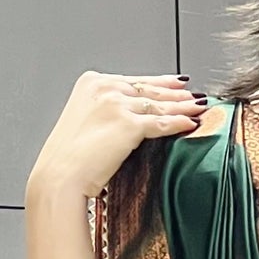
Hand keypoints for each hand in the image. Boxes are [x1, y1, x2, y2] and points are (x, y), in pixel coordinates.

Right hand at [27, 70, 206, 199]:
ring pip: (158, 105)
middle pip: (149, 90)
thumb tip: (126, 121)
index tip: (176, 83)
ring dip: (182, 107)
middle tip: (194, 96)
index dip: (159, 82)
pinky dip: (178, 124)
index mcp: (91, 84)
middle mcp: (104, 88)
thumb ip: (103, 114)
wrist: (60, 178)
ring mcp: (116, 104)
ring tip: (199, 108)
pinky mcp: (128, 125)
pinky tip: (191, 124)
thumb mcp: (82, 124)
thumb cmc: (67, 161)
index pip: (133, 81)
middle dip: (175, 94)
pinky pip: (161, 123)